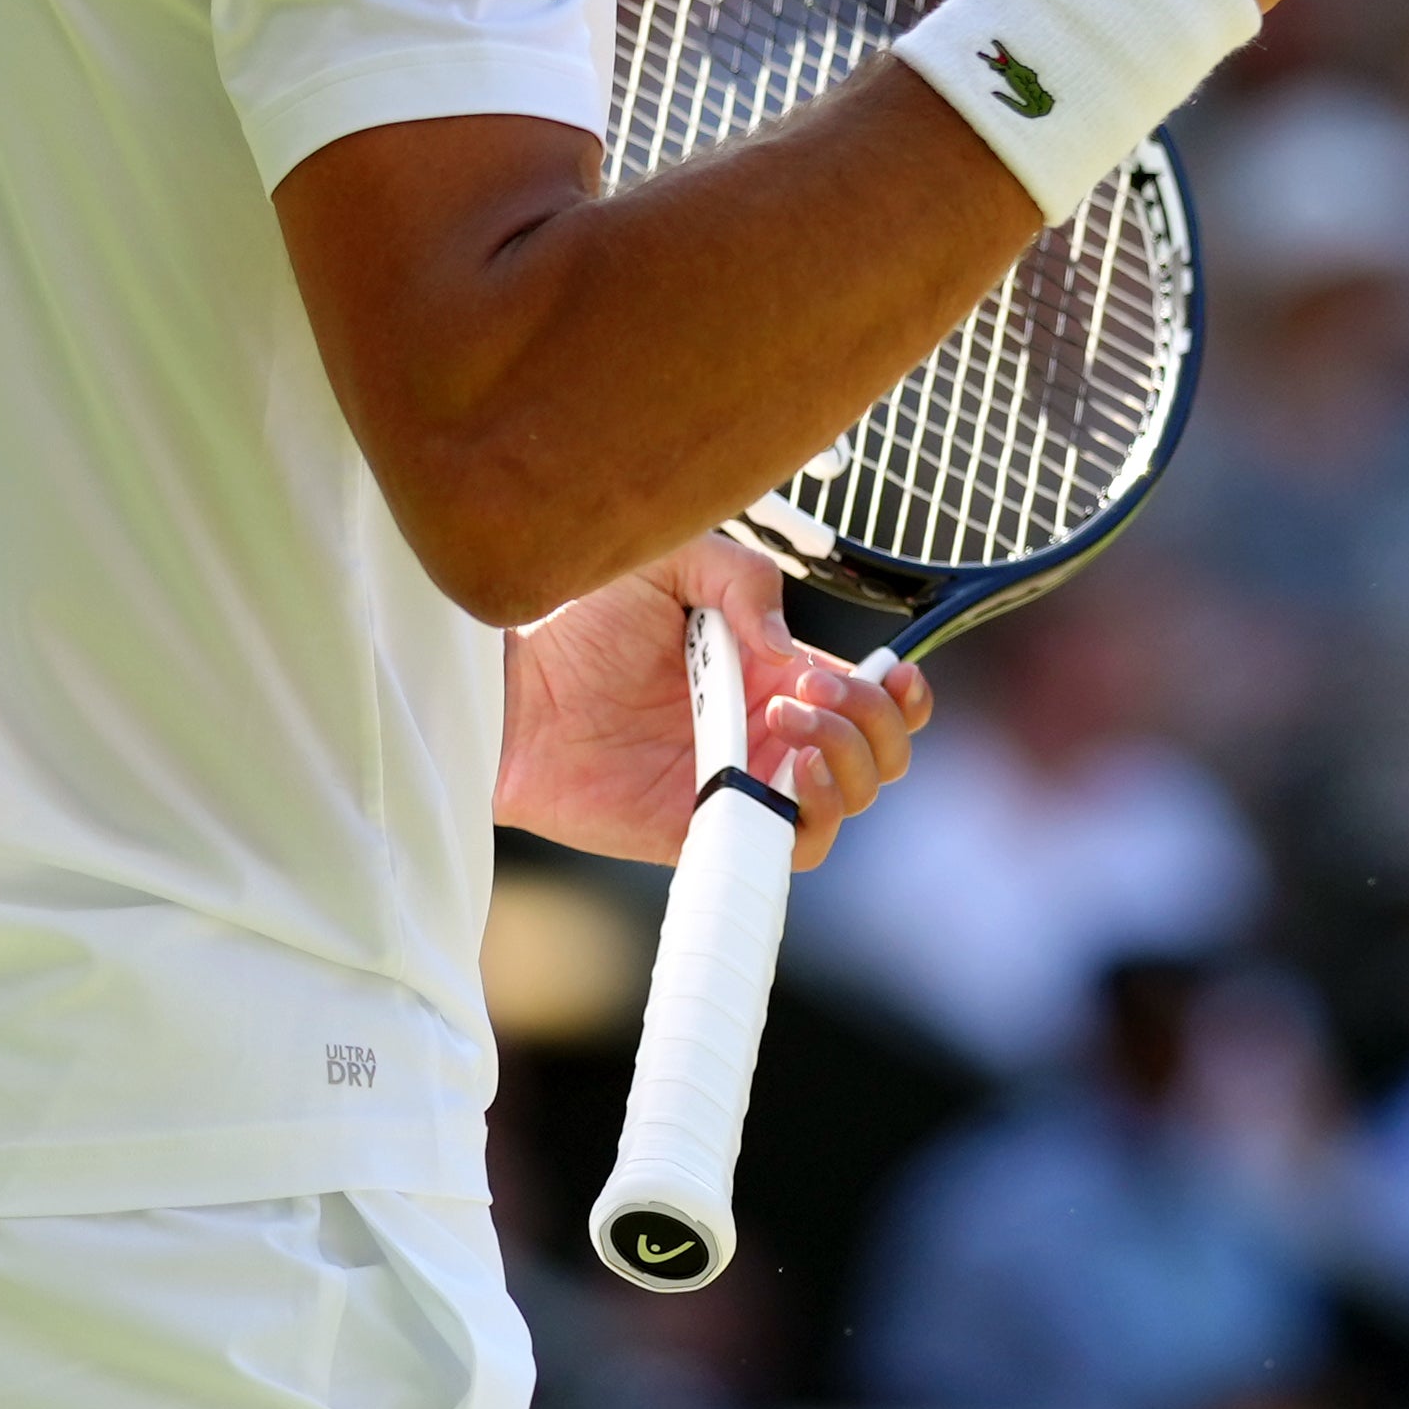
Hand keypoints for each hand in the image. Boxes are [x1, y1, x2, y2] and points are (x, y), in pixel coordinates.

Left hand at [495, 531, 933, 873]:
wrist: (507, 679)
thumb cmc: (578, 615)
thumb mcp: (672, 559)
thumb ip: (744, 581)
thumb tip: (788, 649)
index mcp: (773, 670)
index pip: (875, 698)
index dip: (901, 694)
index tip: (890, 671)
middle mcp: (767, 731)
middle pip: (878, 754)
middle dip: (869, 720)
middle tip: (806, 686)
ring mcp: (739, 783)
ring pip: (847, 801)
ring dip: (844, 757)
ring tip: (782, 717)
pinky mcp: (703, 830)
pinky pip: (786, 849)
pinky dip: (812, 817)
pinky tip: (786, 771)